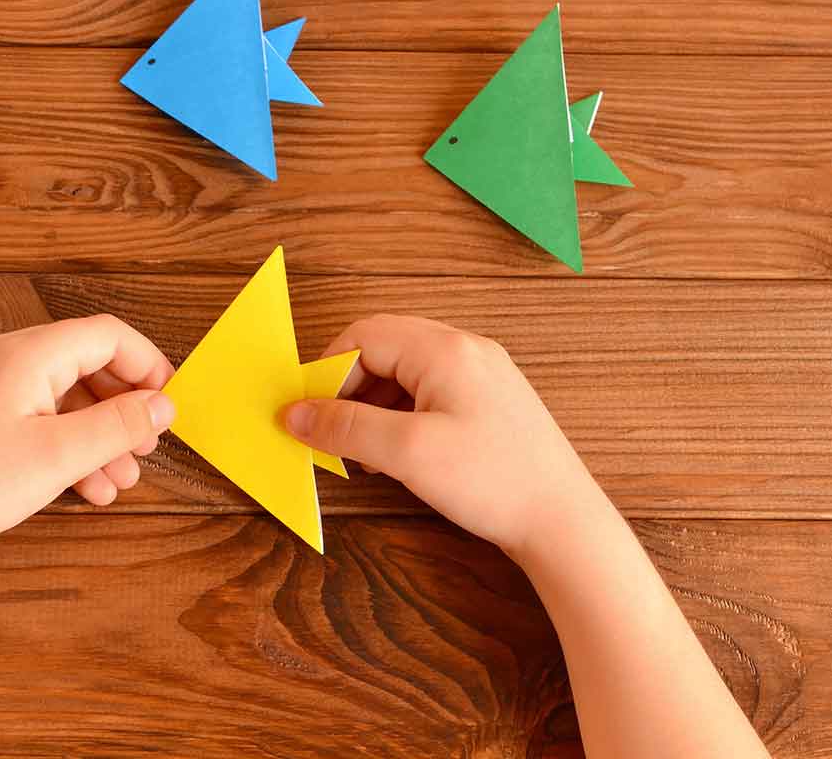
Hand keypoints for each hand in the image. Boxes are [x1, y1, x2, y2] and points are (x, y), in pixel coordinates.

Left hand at [0, 315, 174, 561]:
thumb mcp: (59, 456)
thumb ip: (118, 425)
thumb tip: (163, 405)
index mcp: (25, 353)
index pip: (106, 335)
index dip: (148, 365)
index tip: (170, 404)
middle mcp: (1, 357)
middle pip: (84, 364)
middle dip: (122, 408)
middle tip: (145, 450)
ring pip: (59, 396)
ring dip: (96, 434)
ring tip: (118, 481)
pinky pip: (31, 414)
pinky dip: (63, 443)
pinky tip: (81, 485)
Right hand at [282, 314, 601, 558]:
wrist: (564, 522)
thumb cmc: (493, 482)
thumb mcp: (407, 453)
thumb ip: (345, 428)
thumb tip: (294, 414)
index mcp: (445, 349)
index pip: (363, 335)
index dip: (327, 370)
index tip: (307, 412)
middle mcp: (466, 350)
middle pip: (383, 348)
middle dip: (348, 388)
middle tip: (330, 432)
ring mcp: (482, 373)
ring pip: (405, 372)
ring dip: (372, 405)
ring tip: (363, 451)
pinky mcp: (490, 401)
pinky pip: (429, 391)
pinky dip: (401, 415)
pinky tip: (397, 453)